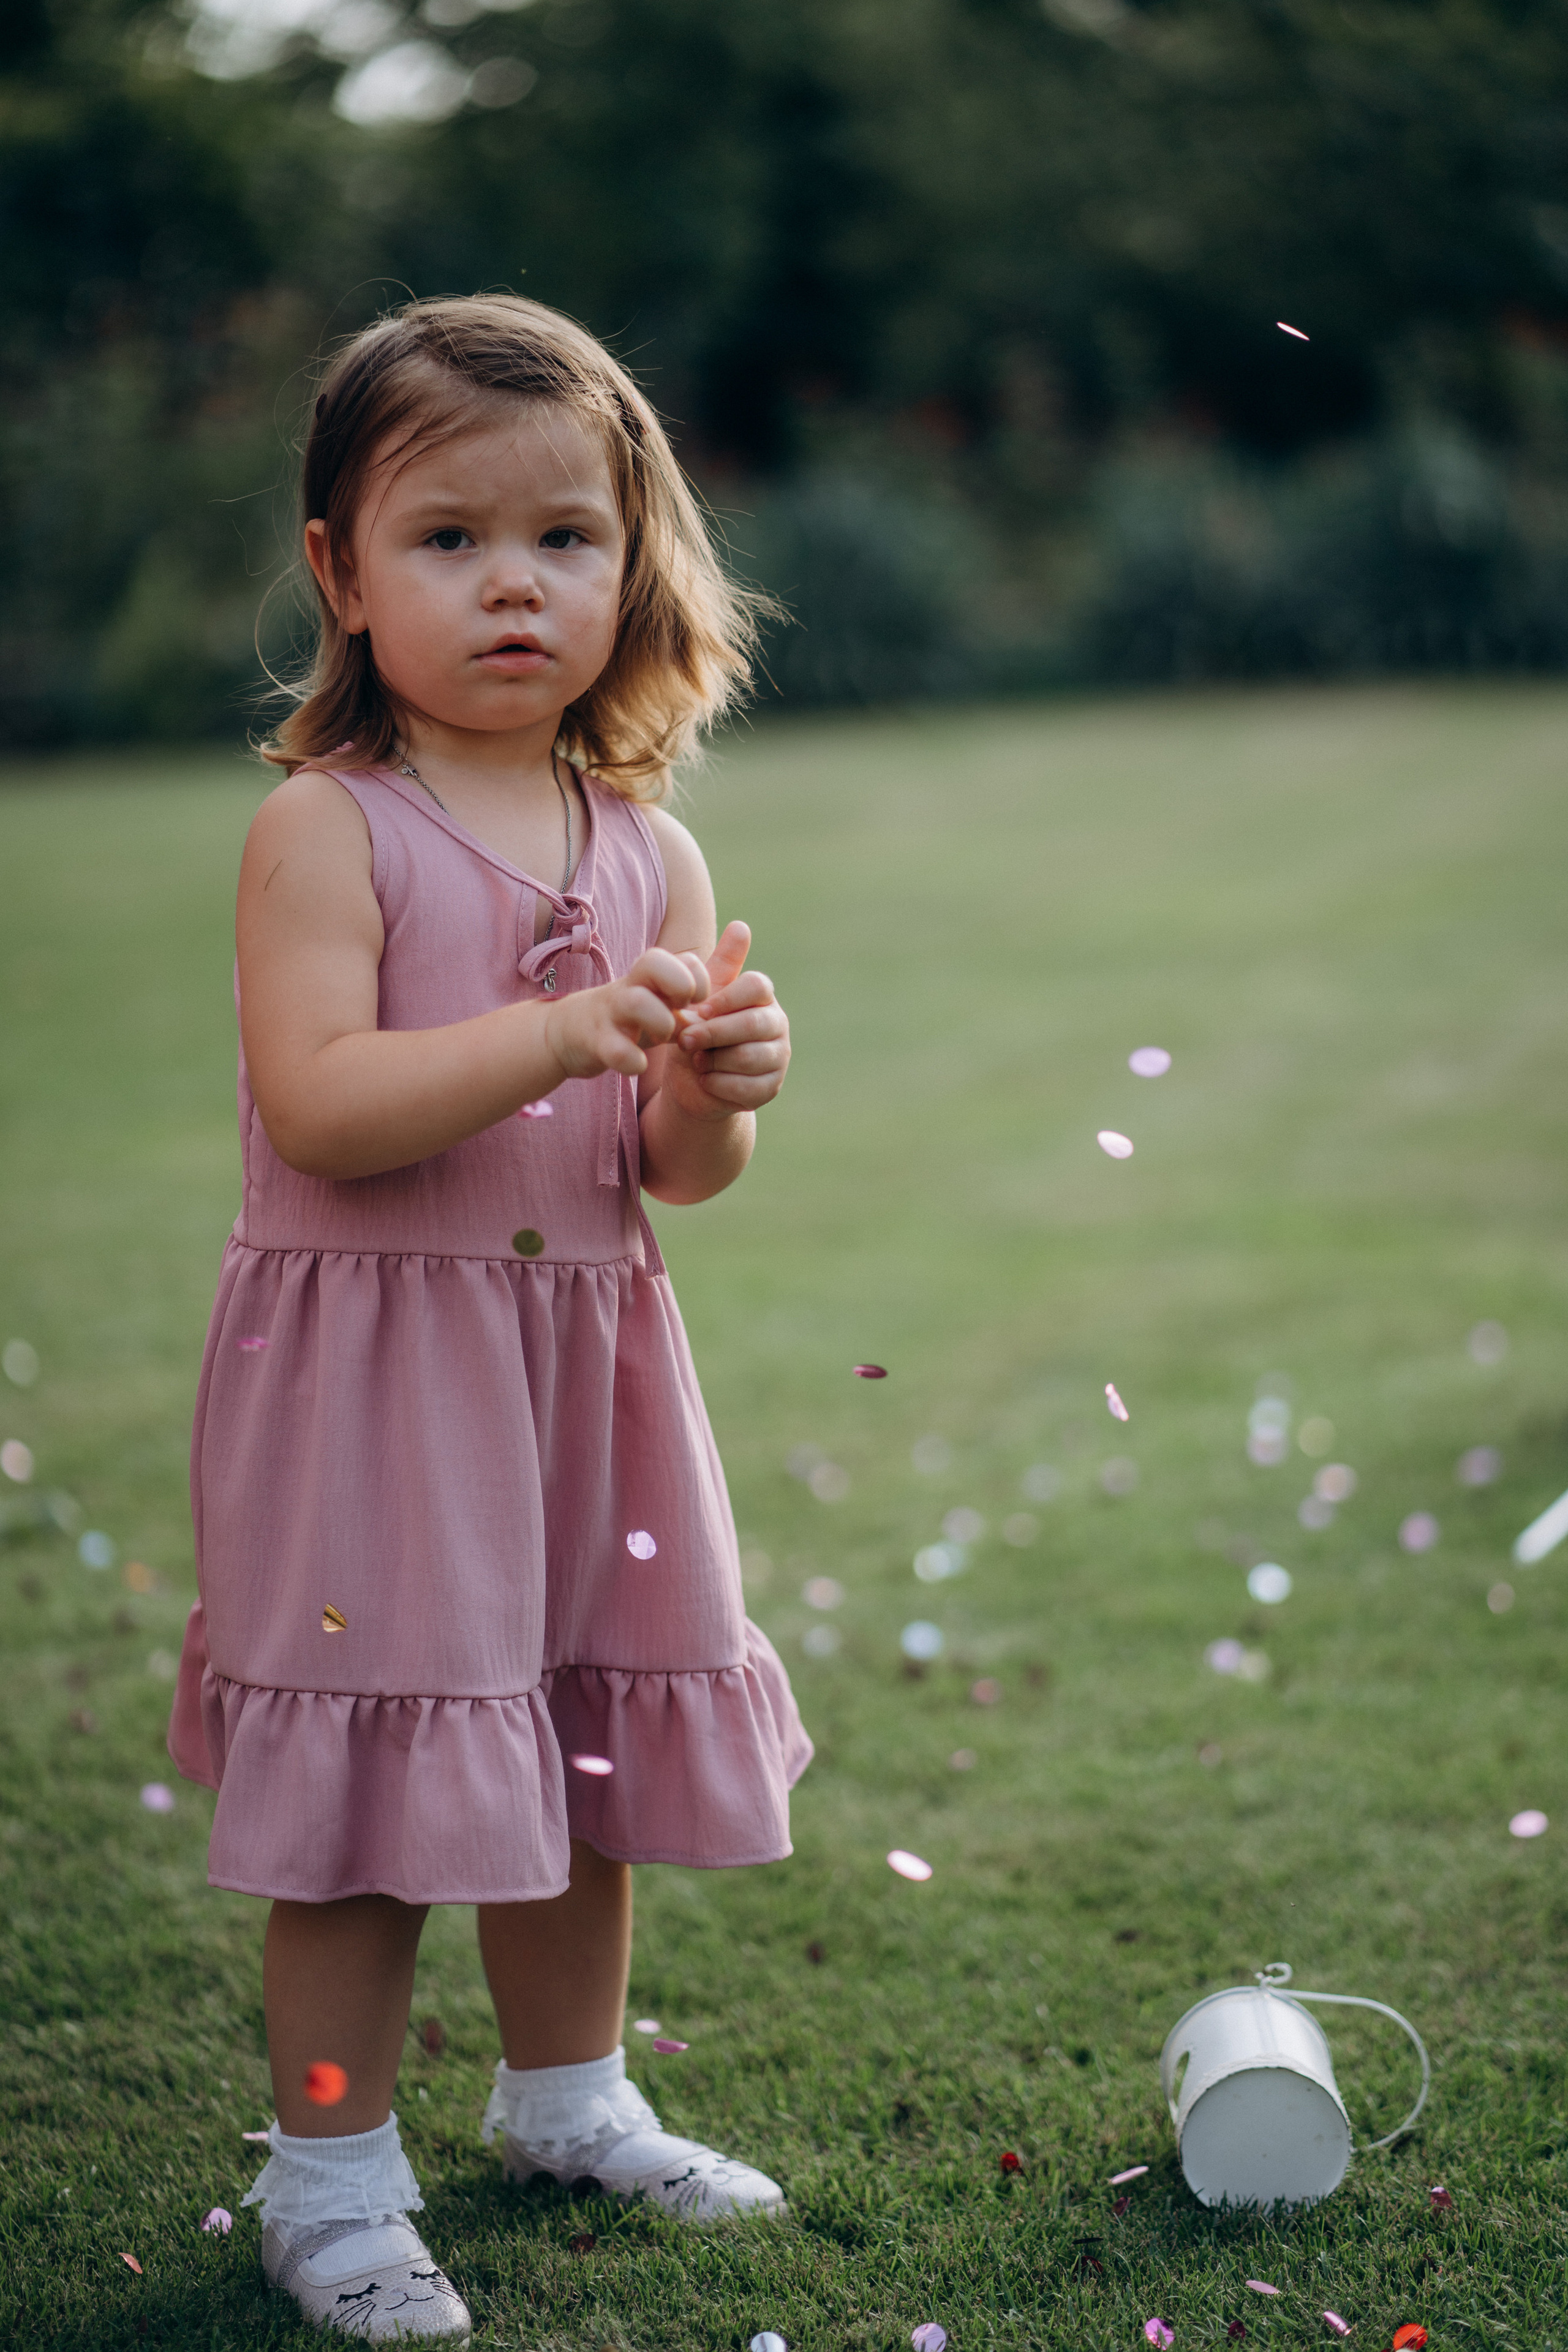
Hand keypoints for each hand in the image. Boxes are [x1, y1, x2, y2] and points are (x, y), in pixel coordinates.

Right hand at [542, 949, 702, 1081]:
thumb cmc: (630, 1018)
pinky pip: (616, 1049)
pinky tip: (640, 1064)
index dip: (699, 981)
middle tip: (680, 1012)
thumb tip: (716, 1013)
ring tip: (662, 1038)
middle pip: (654, 961)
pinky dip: (633, 1061)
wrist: (571, 1032)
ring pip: (637, 1002)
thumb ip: (689, 1003)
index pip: (685, 959)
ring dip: (660, 1022)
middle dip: (680, 986)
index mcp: (649, 976)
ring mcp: (610, 1012)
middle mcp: (629, 986)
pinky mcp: (595, 1042)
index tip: (695, 1004)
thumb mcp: (661, 1002)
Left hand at [663, 921, 791, 1118]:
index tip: (698, 1010)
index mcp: (763, 997)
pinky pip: (745, 1088)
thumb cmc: (698, 1030)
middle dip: (713, 1033)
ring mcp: (779, 1058)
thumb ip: (720, 965)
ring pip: (747, 1057)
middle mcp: (778, 1024)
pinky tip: (706, 1080)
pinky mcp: (772, 1089)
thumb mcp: (701, 997)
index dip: (724, 1000)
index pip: (757, 986)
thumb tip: (741, 926)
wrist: (693, 1079)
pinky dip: (717, 1084)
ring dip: (713, 1061)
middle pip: (752, 1024)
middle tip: (686, 1040)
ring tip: (697, 1060)